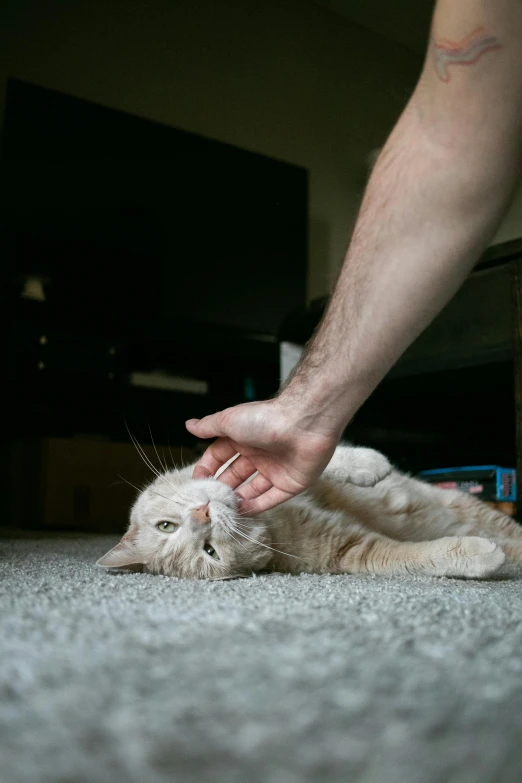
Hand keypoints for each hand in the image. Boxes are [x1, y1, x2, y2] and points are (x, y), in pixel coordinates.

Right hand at [185, 398, 338, 513]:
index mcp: (242, 438)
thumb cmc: (264, 418)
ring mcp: (274, 470)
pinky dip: (256, 507)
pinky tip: (241, 514)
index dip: (207, 469)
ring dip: (237, 500)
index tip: (196, 484)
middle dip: (221, 488)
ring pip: (252, 490)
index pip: (219, 456)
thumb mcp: (229, 421)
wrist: (303, 423)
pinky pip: (271, 499)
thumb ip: (208, 426)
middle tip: (207, 503)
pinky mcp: (290, 484)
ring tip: (221, 511)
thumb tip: (189, 425)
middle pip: (235, 475)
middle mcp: (258, 454)